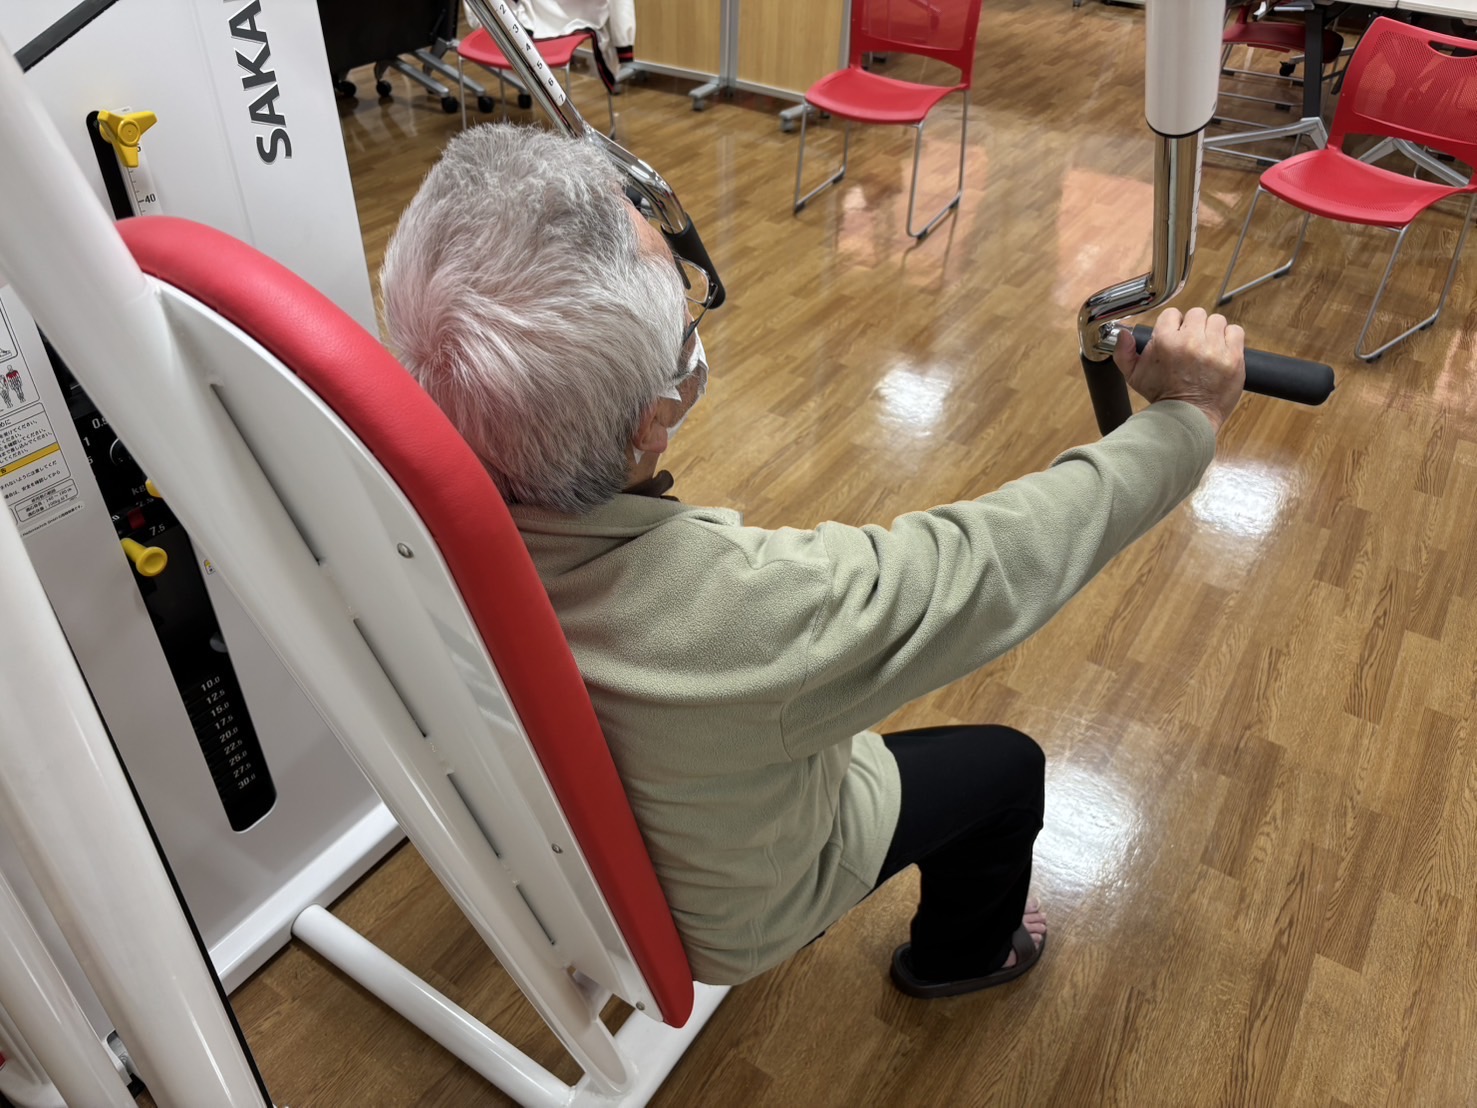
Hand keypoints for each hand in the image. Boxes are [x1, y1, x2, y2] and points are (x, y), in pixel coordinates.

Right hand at [1112, 307, 1244, 433]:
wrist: (1187, 418)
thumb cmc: (1162, 397)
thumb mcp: (1134, 377)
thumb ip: (1124, 353)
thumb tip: (1123, 334)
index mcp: (1165, 342)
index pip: (1172, 314)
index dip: (1174, 325)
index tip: (1176, 336)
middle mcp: (1190, 341)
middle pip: (1197, 314)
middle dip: (1194, 327)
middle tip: (1193, 343)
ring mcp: (1214, 348)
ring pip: (1217, 321)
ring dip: (1212, 331)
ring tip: (1208, 348)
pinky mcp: (1233, 357)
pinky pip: (1235, 332)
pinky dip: (1230, 338)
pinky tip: (1222, 350)